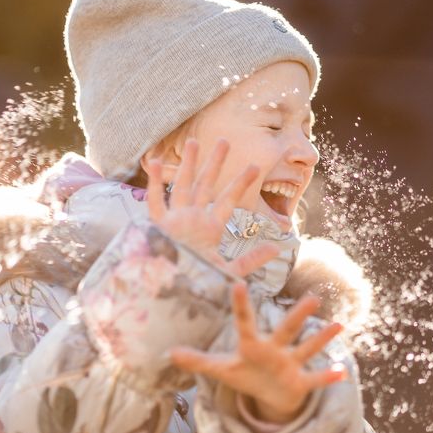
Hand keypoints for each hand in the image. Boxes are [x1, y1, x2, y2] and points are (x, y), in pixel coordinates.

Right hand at [146, 138, 277, 277]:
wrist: (174, 292)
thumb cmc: (200, 283)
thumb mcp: (229, 272)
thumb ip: (251, 260)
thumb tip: (277, 248)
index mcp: (209, 228)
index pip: (228, 200)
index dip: (240, 183)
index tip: (254, 167)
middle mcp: (192, 219)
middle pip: (205, 185)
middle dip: (214, 163)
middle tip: (224, 141)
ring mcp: (175, 221)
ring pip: (182, 186)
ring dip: (188, 165)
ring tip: (194, 141)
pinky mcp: (158, 227)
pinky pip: (155, 202)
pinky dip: (155, 184)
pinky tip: (155, 162)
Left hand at [170, 281, 346, 423]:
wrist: (272, 395)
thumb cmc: (247, 376)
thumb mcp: (221, 371)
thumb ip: (198, 361)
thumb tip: (169, 353)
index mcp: (252, 346)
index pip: (245, 323)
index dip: (241, 306)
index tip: (238, 284)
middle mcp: (275, 350)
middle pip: (286, 330)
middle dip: (297, 316)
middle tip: (312, 298)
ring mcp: (290, 364)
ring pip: (307, 349)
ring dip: (321, 339)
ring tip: (337, 326)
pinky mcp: (300, 382)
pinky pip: (314, 380)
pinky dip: (327, 378)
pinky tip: (342, 372)